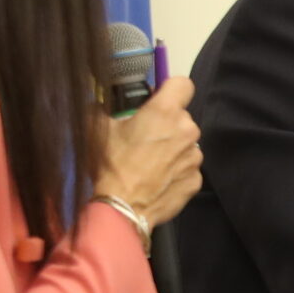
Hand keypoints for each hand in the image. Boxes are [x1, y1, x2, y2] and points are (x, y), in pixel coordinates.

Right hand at [96, 77, 202, 227]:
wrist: (121, 207)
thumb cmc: (110, 164)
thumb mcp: (97, 129)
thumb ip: (103, 108)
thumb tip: (101, 101)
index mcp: (165, 111)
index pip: (183, 84)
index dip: (170, 90)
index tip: (158, 99)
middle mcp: (187, 130)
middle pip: (182, 117)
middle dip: (166, 123)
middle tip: (145, 137)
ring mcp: (195, 157)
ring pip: (186, 143)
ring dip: (173, 147)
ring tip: (150, 162)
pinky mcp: (196, 179)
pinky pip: (187, 167)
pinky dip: (176, 170)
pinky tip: (158, 179)